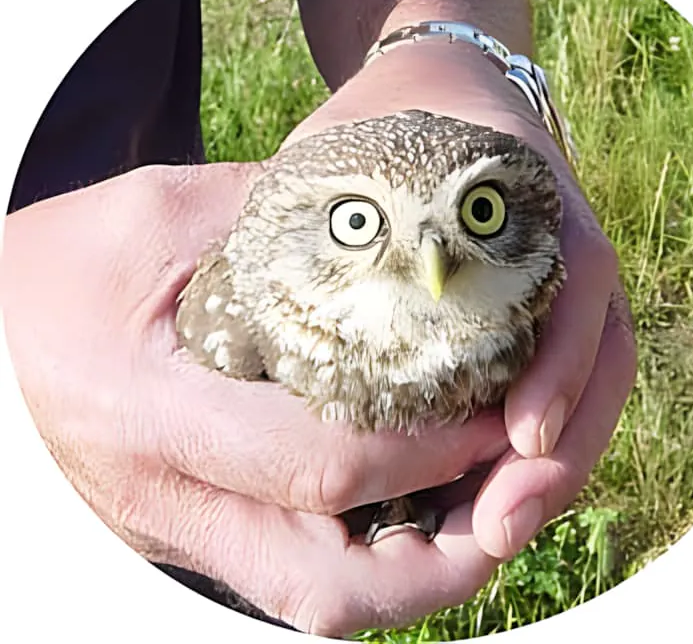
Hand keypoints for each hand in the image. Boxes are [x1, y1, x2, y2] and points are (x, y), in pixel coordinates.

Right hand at [0, 162, 511, 635]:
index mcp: (151, 412)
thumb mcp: (158, 215)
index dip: (428, 451)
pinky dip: (366, 552)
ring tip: (478, 505)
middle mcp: (165, 499)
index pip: (320, 466)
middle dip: (440, 559)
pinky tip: (410, 499)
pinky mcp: (189, 531)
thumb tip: (385, 220)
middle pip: (325, 585)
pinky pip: (291, 571)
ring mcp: (176, 530)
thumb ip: (272, 216)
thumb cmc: (62, 265)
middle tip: (510, 496)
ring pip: (312, 597)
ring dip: (411, 570)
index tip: (495, 413)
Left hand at [282, 39, 637, 559]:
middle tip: (502, 526)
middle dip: (562, 451)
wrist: (434, 91)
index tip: (518, 435)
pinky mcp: (539, 314)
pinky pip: (558, 385)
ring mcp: (562, 287)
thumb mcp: (358, 144)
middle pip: (603, 358)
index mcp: (535, 200)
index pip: (581, 284)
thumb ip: (319, 203)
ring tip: (498, 532)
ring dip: (555, 467)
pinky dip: (534, 444)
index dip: (561, 366)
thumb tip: (244, 299)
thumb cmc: (390, 123)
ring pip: (592, 386)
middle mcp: (565, 250)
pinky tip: (488, 494)